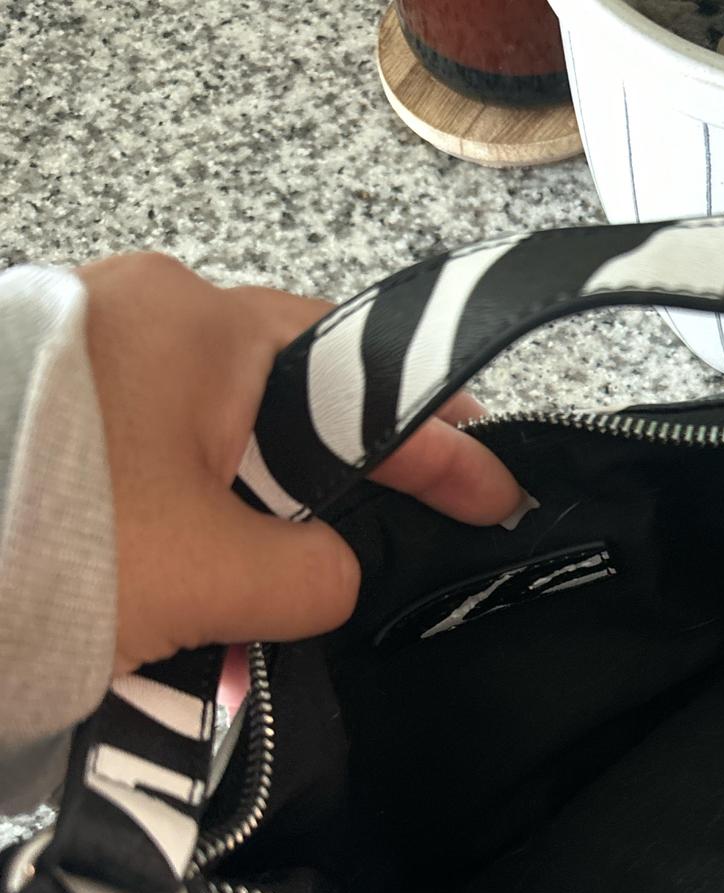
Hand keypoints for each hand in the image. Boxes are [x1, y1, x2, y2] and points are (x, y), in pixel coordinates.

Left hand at [77, 253, 522, 677]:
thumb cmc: (59, 548)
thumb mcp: (218, 576)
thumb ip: (316, 574)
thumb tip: (333, 573)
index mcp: (201, 328)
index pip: (364, 375)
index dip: (443, 442)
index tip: (499, 492)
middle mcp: (142, 308)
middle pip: (290, 394)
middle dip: (348, 467)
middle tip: (401, 529)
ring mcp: (80, 347)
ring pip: (215, 427)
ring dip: (259, 498)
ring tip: (282, 571)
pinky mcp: (36, 397)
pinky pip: (149, 445)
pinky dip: (189, 502)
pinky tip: (189, 560)